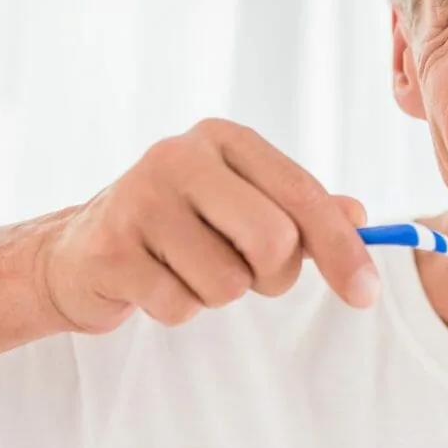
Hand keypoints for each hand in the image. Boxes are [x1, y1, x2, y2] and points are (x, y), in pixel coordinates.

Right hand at [37, 119, 377, 332]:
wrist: (81, 251)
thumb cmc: (183, 226)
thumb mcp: (245, 204)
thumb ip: (303, 209)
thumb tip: (361, 217)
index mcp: (224, 139)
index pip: (303, 194)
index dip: (343, 249)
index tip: (367, 294)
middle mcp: (180, 155)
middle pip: (274, 240)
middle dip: (273, 275)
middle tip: (248, 272)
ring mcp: (139, 198)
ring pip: (229, 283)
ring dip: (220, 293)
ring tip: (187, 268)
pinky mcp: (109, 248)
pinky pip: (181, 307)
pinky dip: (178, 308)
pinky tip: (153, 280)